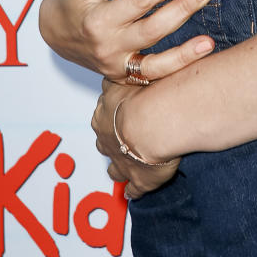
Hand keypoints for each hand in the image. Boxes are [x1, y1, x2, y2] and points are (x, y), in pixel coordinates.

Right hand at [38, 0, 215, 80]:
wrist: (55, 31)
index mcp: (97, 21)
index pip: (140, 0)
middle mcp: (108, 48)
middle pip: (153, 29)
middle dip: (182, 9)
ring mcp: (116, 67)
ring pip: (156, 64)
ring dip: (185, 53)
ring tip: (209, 40)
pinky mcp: (124, 77)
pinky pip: (153, 77)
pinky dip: (177, 69)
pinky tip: (200, 56)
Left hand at [93, 78, 178, 199]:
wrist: (153, 121)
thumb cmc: (147, 94)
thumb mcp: (136, 74)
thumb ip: (131, 72)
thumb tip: (132, 63)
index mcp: (105, 113)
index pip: (104, 114)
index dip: (112, 115)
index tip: (119, 114)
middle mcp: (108, 138)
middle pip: (105, 140)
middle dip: (112, 141)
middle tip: (124, 139)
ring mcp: (120, 160)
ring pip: (114, 167)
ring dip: (119, 166)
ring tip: (126, 167)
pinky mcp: (137, 179)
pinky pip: (132, 189)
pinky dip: (132, 190)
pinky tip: (133, 193)